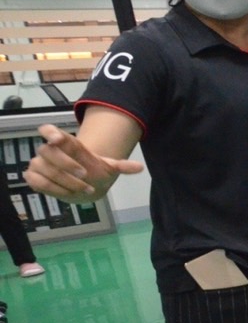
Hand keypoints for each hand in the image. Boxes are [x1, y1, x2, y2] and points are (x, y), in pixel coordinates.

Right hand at [24, 123, 143, 202]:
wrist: (85, 185)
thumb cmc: (95, 172)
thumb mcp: (109, 168)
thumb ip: (122, 166)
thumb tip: (140, 167)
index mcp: (65, 143)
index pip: (49, 130)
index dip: (50, 132)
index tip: (57, 138)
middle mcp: (49, 151)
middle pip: (47, 151)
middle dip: (66, 164)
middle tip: (85, 175)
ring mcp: (39, 164)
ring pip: (43, 168)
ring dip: (65, 180)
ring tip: (84, 188)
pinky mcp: (33, 177)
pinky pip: (37, 181)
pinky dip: (53, 189)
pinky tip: (68, 192)